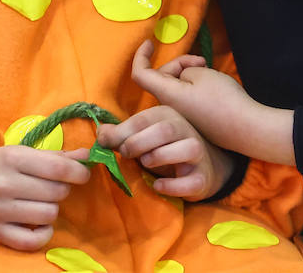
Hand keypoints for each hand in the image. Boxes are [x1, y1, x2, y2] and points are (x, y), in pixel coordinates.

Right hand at [0, 145, 90, 250]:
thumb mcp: (22, 153)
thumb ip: (55, 156)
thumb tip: (87, 156)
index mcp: (13, 158)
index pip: (57, 167)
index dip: (78, 172)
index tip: (82, 174)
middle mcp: (5, 184)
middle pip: (56, 192)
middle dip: (62, 189)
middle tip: (52, 187)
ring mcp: (0, 210)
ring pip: (48, 215)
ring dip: (52, 209)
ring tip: (42, 203)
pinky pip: (32, 241)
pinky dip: (44, 234)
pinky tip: (41, 225)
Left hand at [97, 105, 234, 200]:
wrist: (199, 167)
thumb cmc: (163, 148)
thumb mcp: (141, 137)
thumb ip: (121, 134)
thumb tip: (101, 134)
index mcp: (167, 116)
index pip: (143, 119)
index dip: (122, 131)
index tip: (106, 143)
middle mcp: (185, 130)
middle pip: (164, 130)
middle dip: (138, 143)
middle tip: (125, 154)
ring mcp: (198, 153)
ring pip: (187, 149)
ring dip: (160, 157)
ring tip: (145, 163)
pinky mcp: (202, 177)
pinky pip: (191, 181)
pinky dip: (172, 185)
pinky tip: (157, 186)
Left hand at [130, 40, 294, 165]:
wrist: (246, 128)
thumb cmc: (223, 98)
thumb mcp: (201, 73)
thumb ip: (183, 70)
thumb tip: (182, 78)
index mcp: (167, 94)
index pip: (141, 74)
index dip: (141, 56)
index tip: (150, 42)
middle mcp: (169, 108)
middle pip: (162, 77)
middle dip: (178, 64)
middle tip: (202, 61)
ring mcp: (181, 117)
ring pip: (175, 87)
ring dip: (188, 75)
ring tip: (210, 73)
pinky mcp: (193, 122)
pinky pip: (185, 99)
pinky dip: (194, 88)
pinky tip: (213, 88)